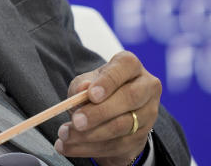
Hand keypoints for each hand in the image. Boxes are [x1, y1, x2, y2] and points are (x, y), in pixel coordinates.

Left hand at [55, 51, 159, 165]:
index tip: (91, 95)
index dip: (108, 82)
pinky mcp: (142, 135)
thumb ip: (82, 85)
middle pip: (129, 98)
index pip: (124, 67)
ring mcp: (148, 112)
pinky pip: (118, 144)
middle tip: (76, 122)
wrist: (110, 113)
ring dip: (91, 134)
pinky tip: (71, 147)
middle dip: (99, 113)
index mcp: (130, 65)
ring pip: (123, 125)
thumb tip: (83, 89)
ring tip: (66, 136)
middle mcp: (146, 86)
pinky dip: (91, 148)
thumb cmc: (96, 89)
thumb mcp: (85, 82)